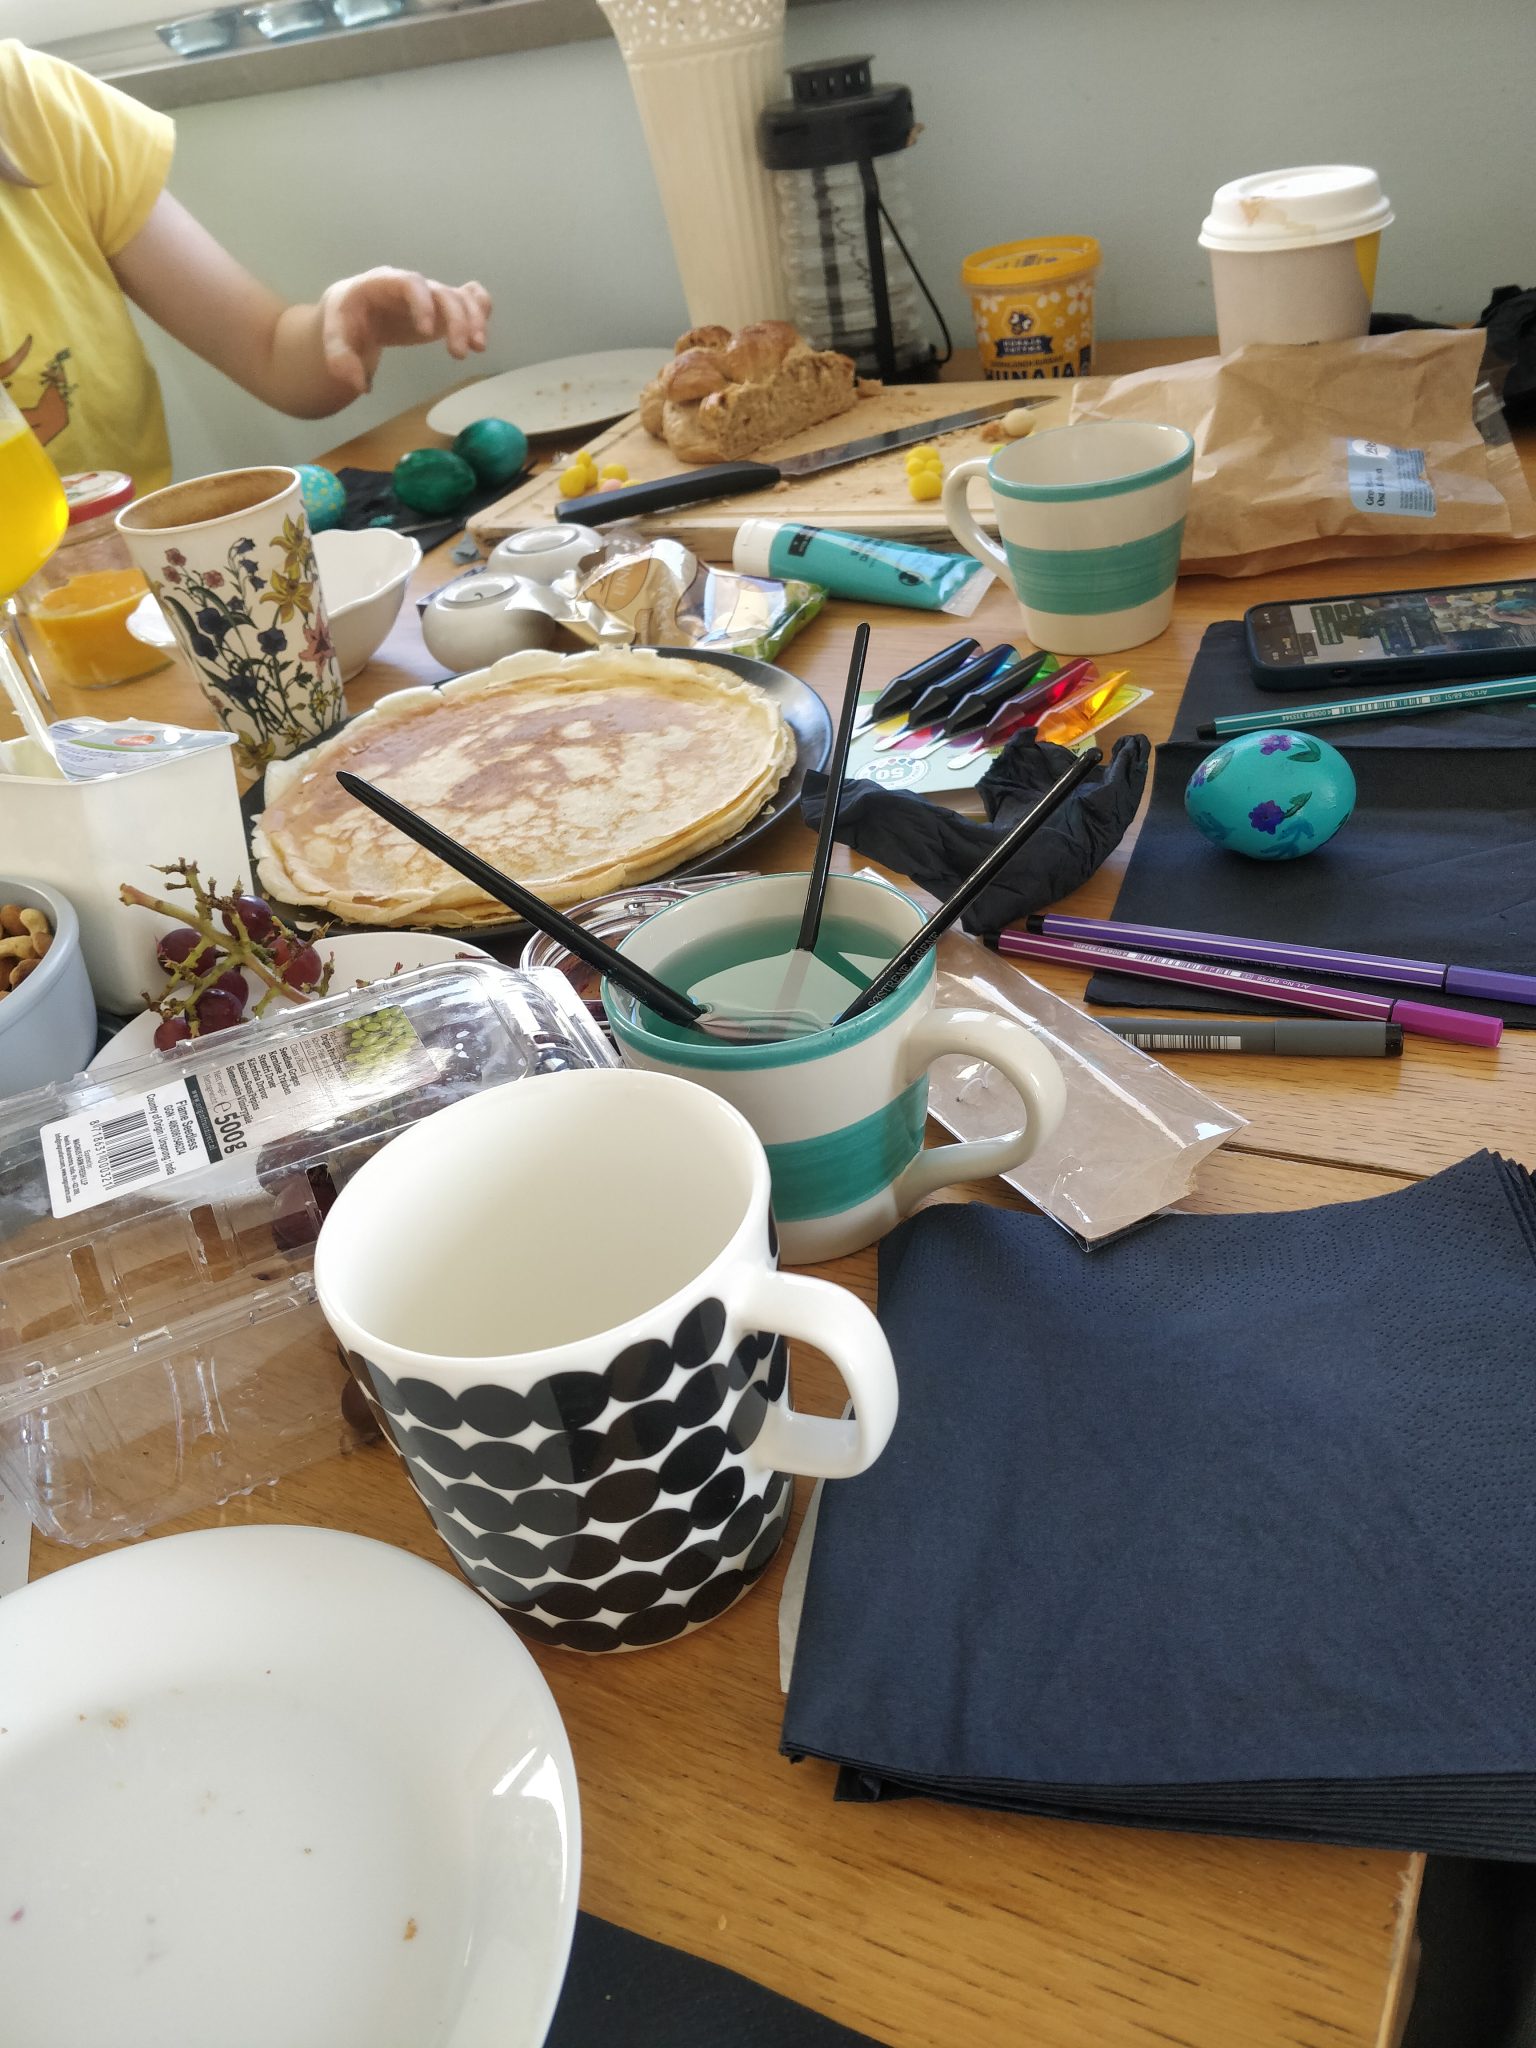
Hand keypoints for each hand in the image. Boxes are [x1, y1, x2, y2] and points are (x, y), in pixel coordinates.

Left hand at [318, 269, 491, 394]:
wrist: (354, 314)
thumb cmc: (345, 323)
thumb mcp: (333, 338)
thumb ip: (341, 359)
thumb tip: (361, 386)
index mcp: (383, 283)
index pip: (409, 283)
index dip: (423, 303)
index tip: (428, 333)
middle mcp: (412, 286)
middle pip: (442, 292)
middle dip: (457, 320)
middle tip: (460, 354)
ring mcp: (430, 296)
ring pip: (461, 296)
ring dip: (475, 319)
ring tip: (478, 349)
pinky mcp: (442, 308)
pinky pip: (469, 297)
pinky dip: (481, 308)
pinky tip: (481, 333)